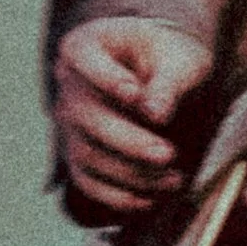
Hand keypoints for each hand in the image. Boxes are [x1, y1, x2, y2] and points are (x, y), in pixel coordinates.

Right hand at [52, 16, 213, 215]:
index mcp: (85, 46)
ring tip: (174, 178)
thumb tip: (156, 113)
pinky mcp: (80, 154)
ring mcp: (70, 124)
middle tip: (168, 154)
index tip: (136, 95)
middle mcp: (68, 86)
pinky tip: (152, 199)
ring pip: (88, 155)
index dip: (107, 80)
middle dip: (129, 141)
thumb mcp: (178, 59)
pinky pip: (89, 182)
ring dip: (131, 173)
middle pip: (86, 118)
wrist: (163, 73)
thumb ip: (168, 82)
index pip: (84, 60)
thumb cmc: (170, 58)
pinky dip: (118, 195)